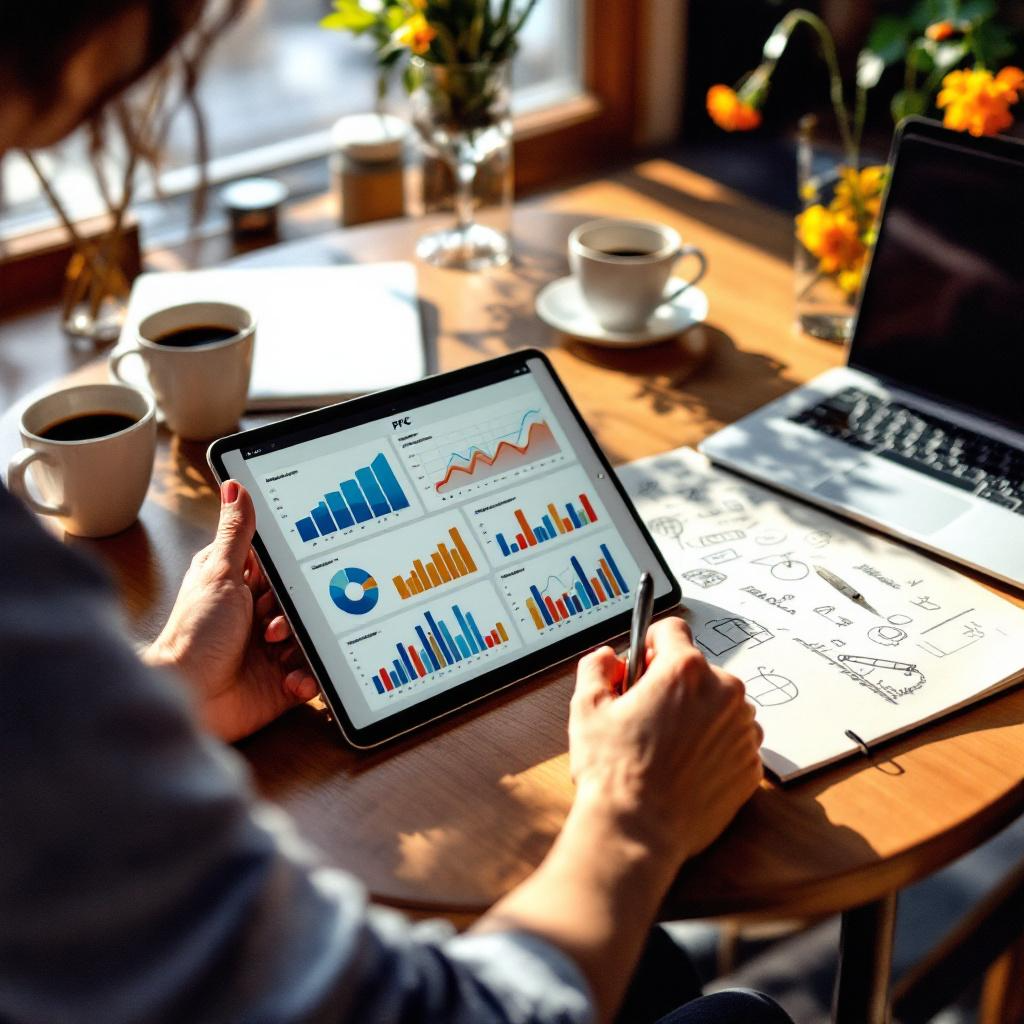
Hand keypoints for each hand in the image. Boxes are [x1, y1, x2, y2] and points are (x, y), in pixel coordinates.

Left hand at [145, 481, 317, 741]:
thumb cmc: (194, 635)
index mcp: (242, 586)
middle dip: (295, 613)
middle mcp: (258, 617)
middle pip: (302, 603)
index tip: (285, 580)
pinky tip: (290, 677)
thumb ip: (237, 532)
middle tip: (273, 623)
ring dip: (302, 645)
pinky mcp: (282, 682)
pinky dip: (308, 676)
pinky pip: (313, 673)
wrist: (188, 697)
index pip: (282, 568)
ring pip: (312, 637)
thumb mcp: (220, 573)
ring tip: (276, 651)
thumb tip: (234, 486)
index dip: (287, 574)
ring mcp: (272, 650)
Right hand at [568, 617, 762, 869]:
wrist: (638, 832)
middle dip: (673, 684)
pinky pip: (731, 739)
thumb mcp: (586, 707)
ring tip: (664, 745)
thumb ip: (596, 667)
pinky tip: (684, 767)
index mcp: (684, 670)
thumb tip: (608, 657)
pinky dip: (712, 746)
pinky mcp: (750, 765)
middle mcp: (723, 692)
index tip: (642, 664)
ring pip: (718, 704)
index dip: (649, 644)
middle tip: (646, 714)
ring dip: (696, 714)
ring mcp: (742, 730)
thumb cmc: (613, 771)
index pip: (673, 629)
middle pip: (697, 669)